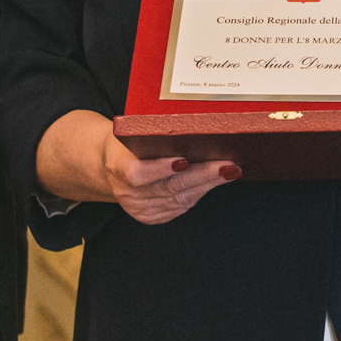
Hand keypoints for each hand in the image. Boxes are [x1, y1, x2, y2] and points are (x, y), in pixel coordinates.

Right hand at [34, 109, 240, 225]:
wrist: (110, 164)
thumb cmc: (128, 141)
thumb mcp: (131, 131)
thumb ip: (151, 132)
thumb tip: (193, 124)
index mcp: (116, 166)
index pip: (138, 173)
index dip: (161, 168)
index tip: (185, 160)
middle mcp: (127, 193)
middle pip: (168, 187)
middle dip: (202, 175)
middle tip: (227, 164)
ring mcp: (139, 209)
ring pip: (179, 199)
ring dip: (207, 185)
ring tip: (230, 170)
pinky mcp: (151, 217)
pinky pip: (180, 206)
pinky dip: (199, 193)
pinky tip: (215, 181)